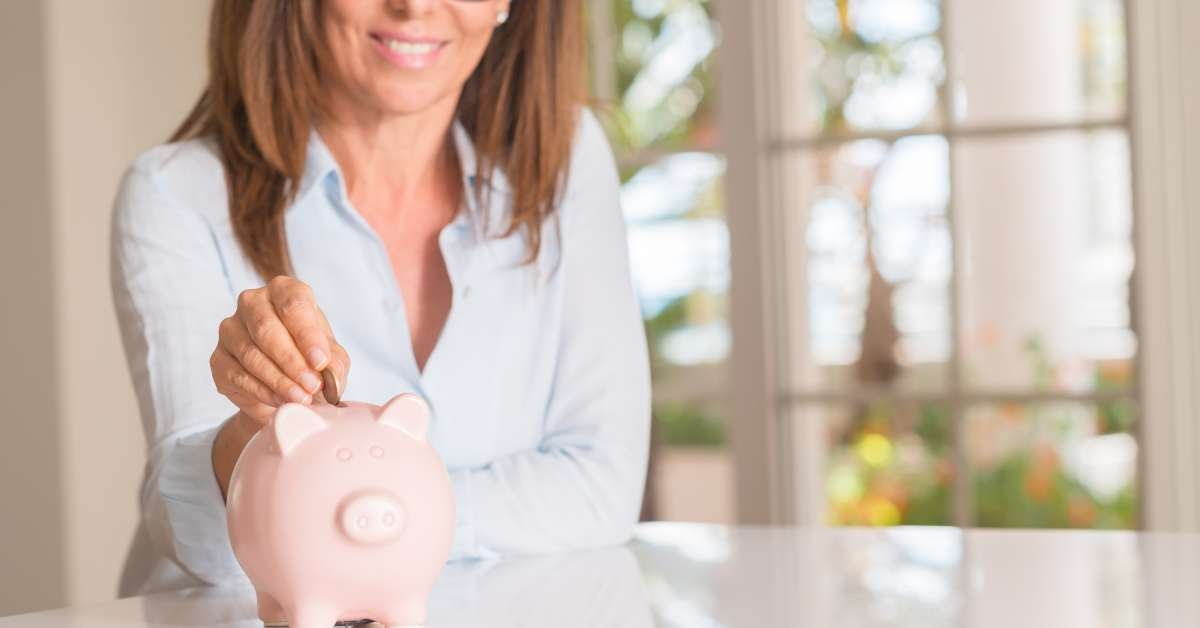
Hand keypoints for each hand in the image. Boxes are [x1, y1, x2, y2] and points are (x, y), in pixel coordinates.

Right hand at [210, 276, 349, 423]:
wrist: (285, 388)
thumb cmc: (310, 361)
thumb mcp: (332, 358)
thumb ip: (334, 361)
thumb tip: (328, 369)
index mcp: (284, 291)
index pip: (293, 304)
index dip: (307, 334)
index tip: (320, 361)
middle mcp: (252, 303)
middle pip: (267, 329)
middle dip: (292, 361)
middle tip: (313, 386)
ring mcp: (230, 330)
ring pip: (251, 355)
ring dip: (279, 380)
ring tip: (301, 398)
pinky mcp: (218, 359)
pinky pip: (238, 375)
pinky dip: (262, 391)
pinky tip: (280, 401)